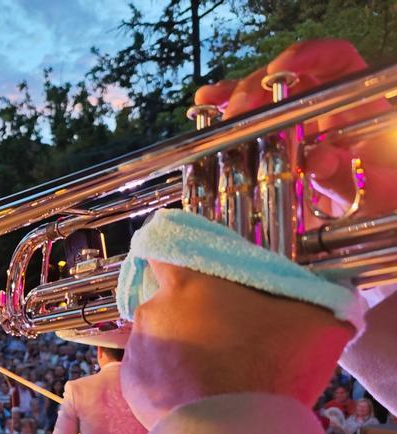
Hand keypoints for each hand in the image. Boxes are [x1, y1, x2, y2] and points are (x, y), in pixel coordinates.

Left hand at [123, 261, 352, 428]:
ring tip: (211, 374)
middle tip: (222, 338)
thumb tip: (332, 297)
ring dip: (178, 349)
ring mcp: (139, 347)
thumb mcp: (315, 325)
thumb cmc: (271, 369)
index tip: (194, 277)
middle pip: (168, 302)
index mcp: (189, 284)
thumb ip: (318, 302)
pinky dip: (167, 381)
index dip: (178, 262)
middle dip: (190, 315)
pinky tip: (195, 394)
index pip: (165, 252)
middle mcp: (153, 309)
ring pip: (159, 339)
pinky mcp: (131, 383)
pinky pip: (150, 373)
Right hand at [195, 39, 396, 220]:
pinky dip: (220, 114)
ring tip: (217, 116)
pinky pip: (241, 121)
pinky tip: (204, 112)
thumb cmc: (378, 202)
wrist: (361, 226)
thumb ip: (348, 177)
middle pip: (284, 79)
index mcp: (355, 107)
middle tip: (239, 112)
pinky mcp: (267, 144)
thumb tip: (318, 160)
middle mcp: (320, 108)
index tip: (279, 73)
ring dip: (232, 101)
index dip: (307, 57)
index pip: (334, 61)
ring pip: (257, 97)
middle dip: (256, 89)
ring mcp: (290, 124)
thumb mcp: (375, 193)